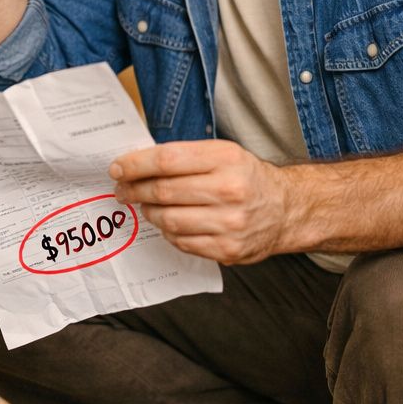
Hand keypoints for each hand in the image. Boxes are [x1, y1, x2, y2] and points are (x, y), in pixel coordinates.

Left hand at [109, 140, 298, 263]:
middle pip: (163, 191)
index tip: (117, 169)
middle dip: (134, 190)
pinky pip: (181, 242)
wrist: (285, 209)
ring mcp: (230, 223)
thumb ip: (183, 157)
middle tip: (122, 190)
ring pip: (168, 219)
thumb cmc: (244, 177)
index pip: (166, 160)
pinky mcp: (228, 249)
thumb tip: (134, 164)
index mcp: (226, 159)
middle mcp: (230, 190)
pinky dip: (168, 232)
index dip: (135, 165)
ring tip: (146, 206)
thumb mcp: (221, 153)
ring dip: (149, 213)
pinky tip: (169, 223)